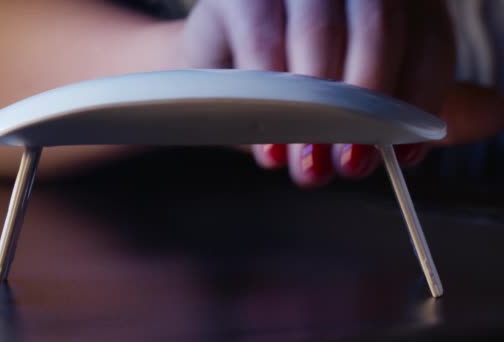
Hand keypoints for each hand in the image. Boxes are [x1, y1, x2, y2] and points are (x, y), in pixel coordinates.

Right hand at [182, 0, 455, 185]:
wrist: (221, 74)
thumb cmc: (297, 87)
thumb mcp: (367, 99)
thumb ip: (425, 103)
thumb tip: (493, 114)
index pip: (425, 39)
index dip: (419, 102)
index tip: (406, 157)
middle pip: (380, 28)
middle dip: (367, 110)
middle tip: (352, 166)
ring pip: (321, 34)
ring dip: (316, 112)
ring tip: (308, 165)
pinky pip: (263, 46)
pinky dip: (269, 102)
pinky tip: (269, 144)